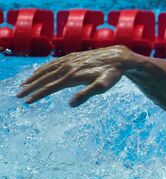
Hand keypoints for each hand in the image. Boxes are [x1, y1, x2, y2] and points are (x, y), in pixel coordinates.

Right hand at [17, 45, 134, 106]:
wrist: (118, 57)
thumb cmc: (111, 74)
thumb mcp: (102, 87)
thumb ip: (86, 95)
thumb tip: (71, 104)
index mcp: (72, 76)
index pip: (50, 87)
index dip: (38, 94)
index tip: (27, 102)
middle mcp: (67, 67)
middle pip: (45, 78)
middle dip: (30, 87)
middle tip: (18, 96)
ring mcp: (69, 61)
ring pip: (46, 70)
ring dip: (33, 77)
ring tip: (23, 85)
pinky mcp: (72, 57)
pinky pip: (52, 63)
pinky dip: (42, 68)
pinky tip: (38, 72)